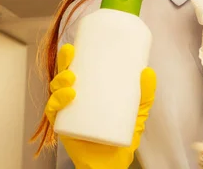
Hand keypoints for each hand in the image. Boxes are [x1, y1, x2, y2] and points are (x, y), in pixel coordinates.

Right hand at [45, 43, 156, 168]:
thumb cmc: (122, 136)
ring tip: (72, 78)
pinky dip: (57, 102)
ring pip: (55, 91)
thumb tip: (148, 72)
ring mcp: (68, 113)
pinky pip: (54, 113)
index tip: (74, 45)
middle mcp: (73, 100)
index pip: (76, 69)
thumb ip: (145, 94)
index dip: (70, 56)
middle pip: (63, 76)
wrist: (112, 163)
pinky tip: (69, 96)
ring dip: (60, 81)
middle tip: (71, 54)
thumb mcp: (137, 111)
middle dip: (63, 62)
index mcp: (87, 91)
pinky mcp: (64, 127)